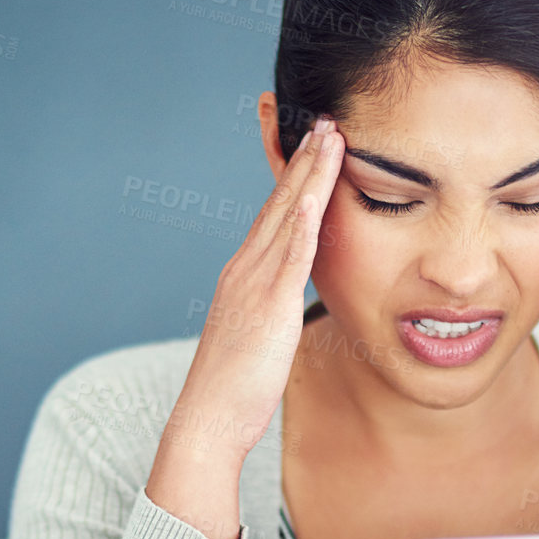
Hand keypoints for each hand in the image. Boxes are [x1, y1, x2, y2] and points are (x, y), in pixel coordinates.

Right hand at [146, 115, 344, 538]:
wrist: (207, 419)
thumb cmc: (233, 389)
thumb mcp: (256, 337)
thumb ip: (271, 310)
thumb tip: (287, 302)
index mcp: (244, 276)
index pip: (275, 216)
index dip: (295, 178)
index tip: (314, 146)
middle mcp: (245, 269)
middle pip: (281, 203)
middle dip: (304, 160)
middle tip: (326, 120)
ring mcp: (254, 284)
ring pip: (287, 217)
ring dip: (309, 174)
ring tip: (331, 136)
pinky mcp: (267, 306)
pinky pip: (290, 255)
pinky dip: (304, 220)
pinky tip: (320, 193)